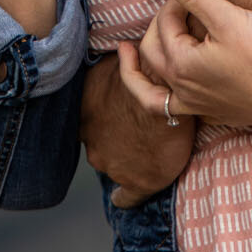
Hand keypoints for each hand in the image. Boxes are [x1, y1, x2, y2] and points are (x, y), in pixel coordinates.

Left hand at [80, 52, 195, 207]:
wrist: (166, 96)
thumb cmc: (144, 71)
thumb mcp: (116, 63)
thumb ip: (110, 69)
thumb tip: (115, 54)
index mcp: (84, 111)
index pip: (85, 122)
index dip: (100, 120)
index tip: (113, 117)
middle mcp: (91, 139)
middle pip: (98, 145)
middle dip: (112, 141)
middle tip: (134, 132)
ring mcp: (111, 164)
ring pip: (113, 166)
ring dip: (123, 161)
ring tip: (143, 152)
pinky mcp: (136, 182)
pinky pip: (125, 198)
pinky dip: (124, 198)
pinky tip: (124, 197)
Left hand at [124, 0, 251, 127]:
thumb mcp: (228, 17)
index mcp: (181, 64)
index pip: (166, 23)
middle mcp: (183, 89)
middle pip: (154, 51)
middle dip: (158, 24)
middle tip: (173, 4)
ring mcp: (196, 105)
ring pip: (153, 90)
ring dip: (137, 69)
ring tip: (126, 53)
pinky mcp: (212, 114)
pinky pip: (174, 110)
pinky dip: (161, 98)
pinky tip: (168, 90)